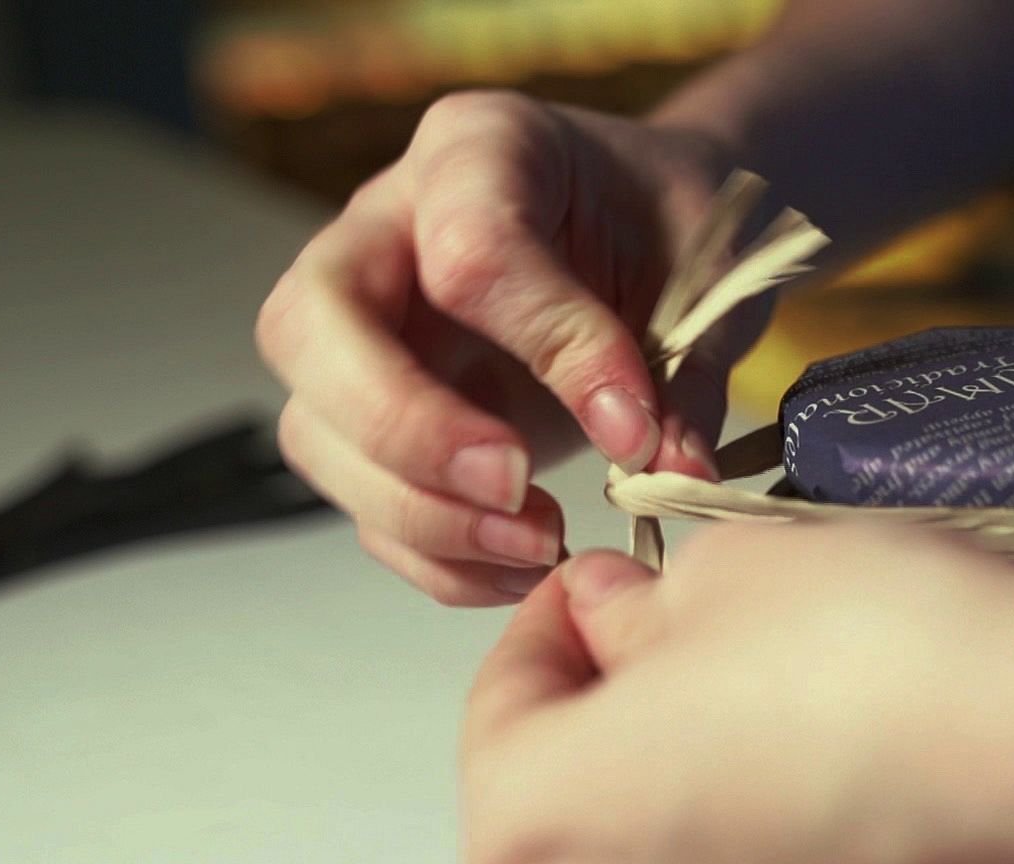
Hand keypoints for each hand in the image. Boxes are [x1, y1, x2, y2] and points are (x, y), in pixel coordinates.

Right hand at [256, 91, 755, 605]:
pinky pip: (361, 502)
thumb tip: (667, 470)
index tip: (633, 424)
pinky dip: (435, 555)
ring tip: (540, 541)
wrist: (655, 237)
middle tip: (515, 484)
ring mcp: (363, 328)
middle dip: (407, 427)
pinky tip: (518, 562)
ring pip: (315, 430)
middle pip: (311, 325)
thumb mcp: (702, 271)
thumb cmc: (667, 229)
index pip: (467, 249)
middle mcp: (386, 232)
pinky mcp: (376, 419)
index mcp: (477, 150)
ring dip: (422, 511)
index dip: (550, 347)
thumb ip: (683, 371)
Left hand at [460, 525, 1013, 863]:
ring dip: (706, 804)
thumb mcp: (735, 568)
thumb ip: (638, 605)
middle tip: (711, 643)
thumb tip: (621, 622)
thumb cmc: (902, 664)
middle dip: (626, 721)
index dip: (558, 620)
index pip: (502, 704)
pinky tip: (871, 799)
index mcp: (530, 835)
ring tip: (808, 720)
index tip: (615, 584)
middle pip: (576, 815)